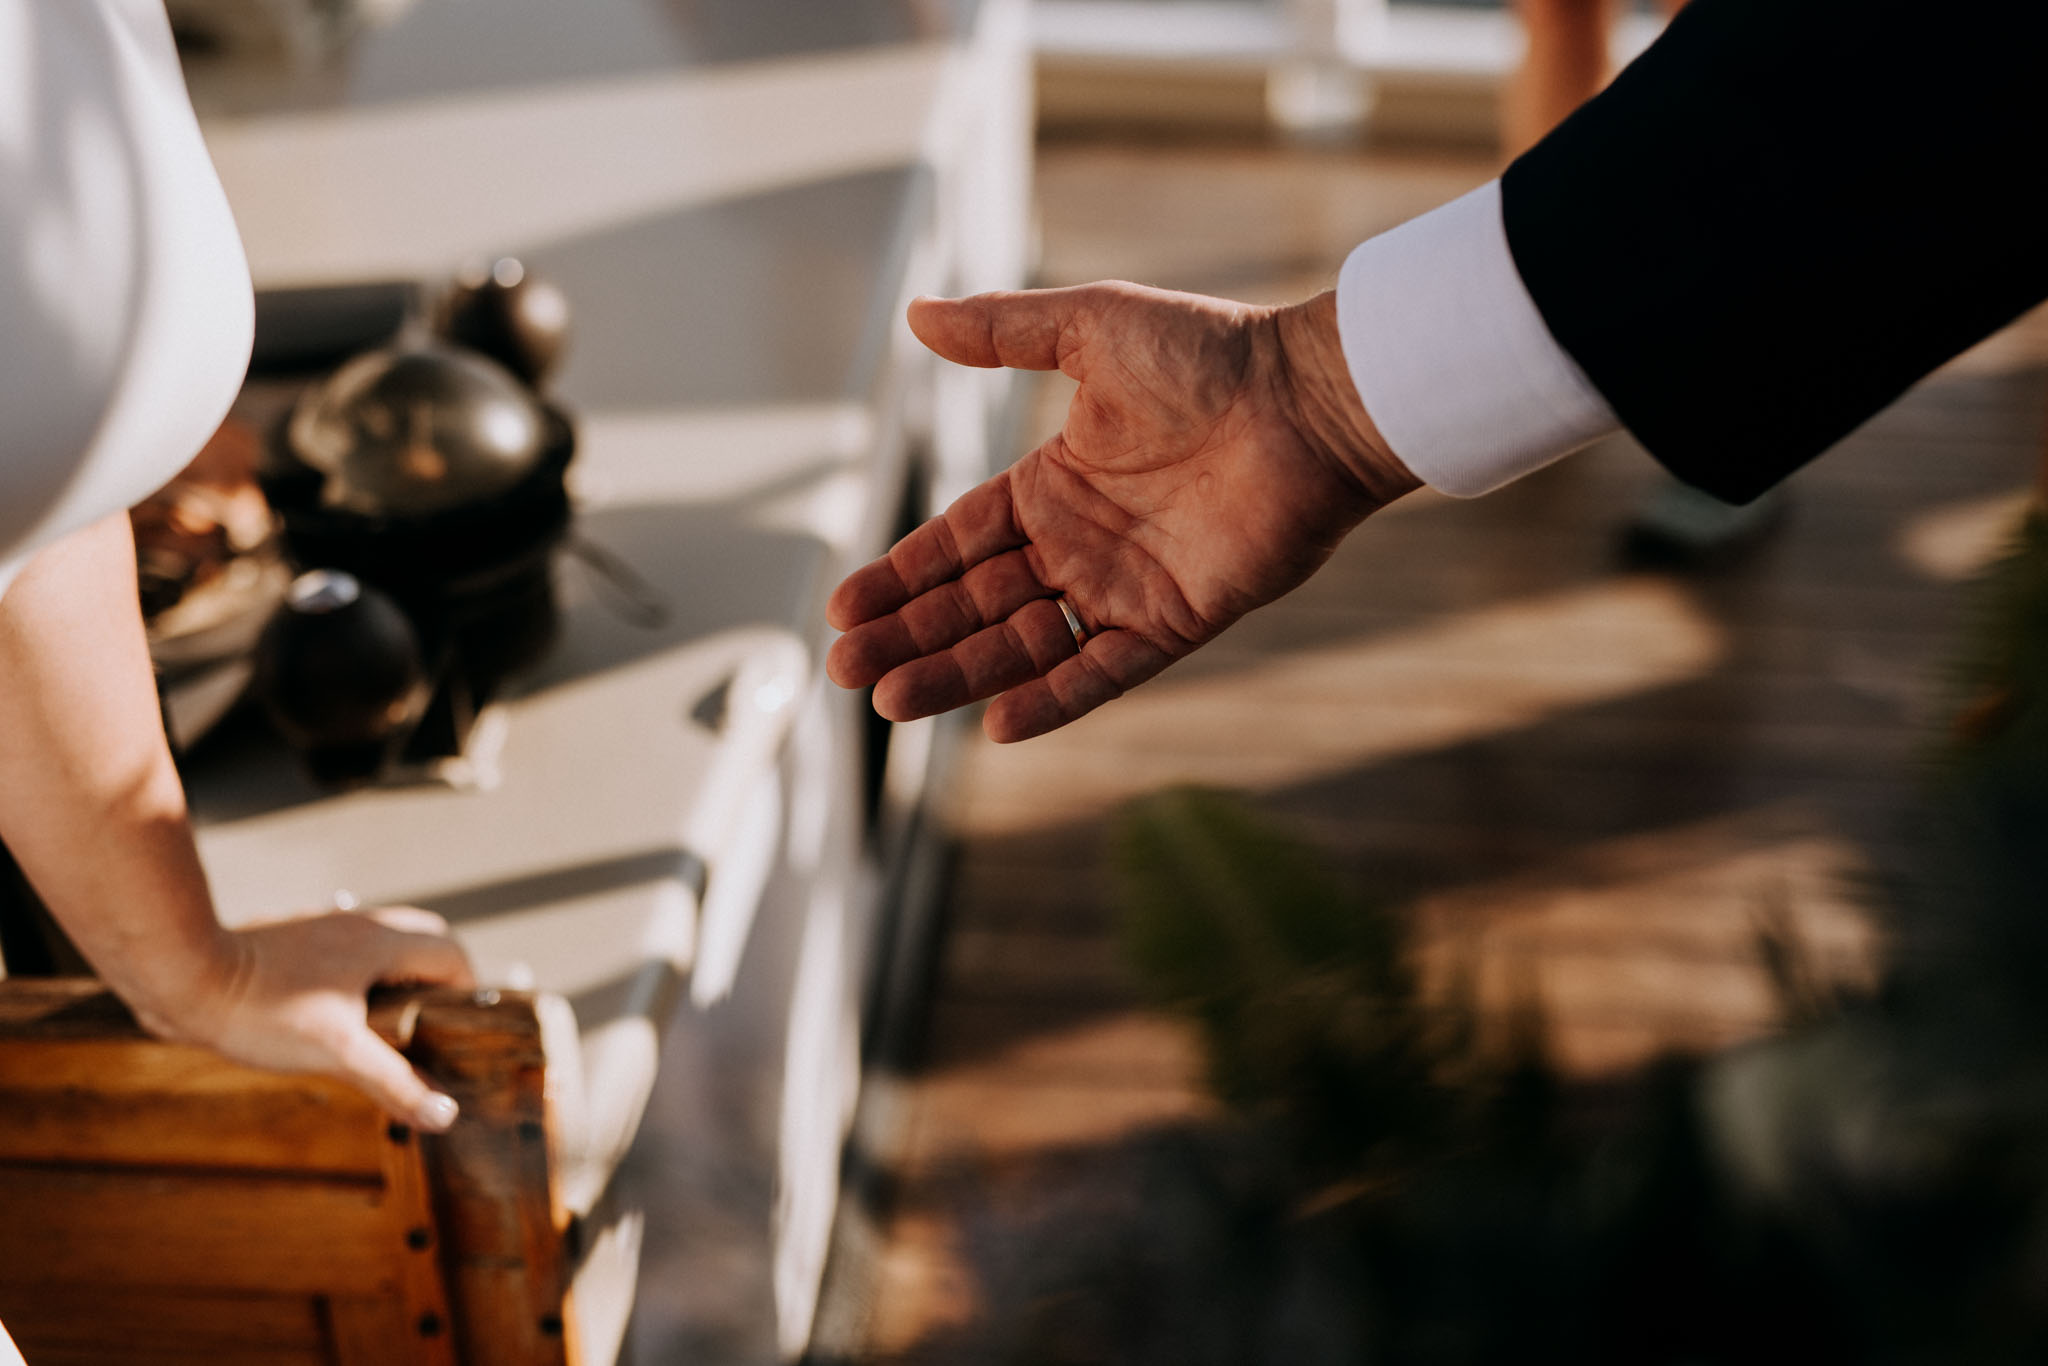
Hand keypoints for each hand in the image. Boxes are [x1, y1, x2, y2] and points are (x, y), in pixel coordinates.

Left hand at [135, 906, 475, 1132]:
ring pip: (383, 944)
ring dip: (396, 977)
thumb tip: (446, 1115)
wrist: (184, 976)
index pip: (451, 954)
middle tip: (429, 1026)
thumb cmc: (263, 1011)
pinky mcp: (294, 939)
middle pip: (423, 940)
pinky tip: (334, 1014)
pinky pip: (345, 952)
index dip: (467, 990)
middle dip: (436, 980)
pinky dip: (358, 976)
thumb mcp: (337, 1054)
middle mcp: (359, 925)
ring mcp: (324, 928)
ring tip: (386, 1026)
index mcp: (381, 942)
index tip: (461, 1031)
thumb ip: (396, 1083)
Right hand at [827, 283, 1417, 740]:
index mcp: (1054, 483)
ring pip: (1022, 645)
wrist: (1309, 398)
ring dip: (957, 674)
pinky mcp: (1174, 621)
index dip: (900, 574)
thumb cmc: (1213, 353)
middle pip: (974, 604)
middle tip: (843, 670)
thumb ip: (1001, 331)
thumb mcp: (1090, 327)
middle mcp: (1081, 543)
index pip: (957, 542)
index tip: (843, 606)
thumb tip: (914, 315)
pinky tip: (996, 725)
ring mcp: (1124, 588)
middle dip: (909, 636)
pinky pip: (1103, 671)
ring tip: (890, 699)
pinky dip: (1054, 700)